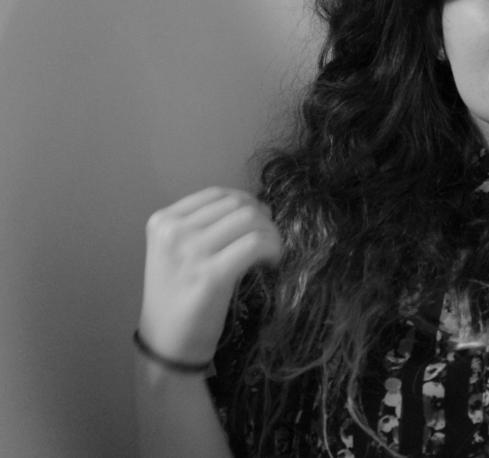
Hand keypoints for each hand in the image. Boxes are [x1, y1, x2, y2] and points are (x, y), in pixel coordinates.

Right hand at [138, 187, 281, 365]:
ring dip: (271, 234)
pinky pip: (257, 243)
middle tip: (268, 241)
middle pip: (237, 204)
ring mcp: (191, 251)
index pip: (217, 194)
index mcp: (162, 221)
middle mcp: (173, 231)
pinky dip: (273, 249)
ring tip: (270, 254)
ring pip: (250, 219)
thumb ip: (204, 226)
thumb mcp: (178, 252)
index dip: (246, 203)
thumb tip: (253, 208)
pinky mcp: (212, 274)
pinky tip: (271, 263)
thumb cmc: (178, 299)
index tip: (258, 222)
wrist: (167, 346)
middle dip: (262, 219)